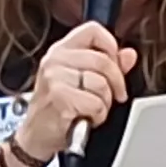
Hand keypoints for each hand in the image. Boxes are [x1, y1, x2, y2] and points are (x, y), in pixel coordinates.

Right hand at [22, 21, 136, 158]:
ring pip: (102, 84)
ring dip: (105, 103)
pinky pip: (96, 104)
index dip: (111, 46)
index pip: (93, 30)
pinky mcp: (59, 97)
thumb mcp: (82, 82)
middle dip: (116, 83)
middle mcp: (55, 60)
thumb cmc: (58, 108)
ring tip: (92, 109)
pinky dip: (98, 116)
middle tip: (113, 96)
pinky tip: (86, 118)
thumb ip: (109, 66)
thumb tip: (129, 55)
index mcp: (61, 50)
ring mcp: (55, 78)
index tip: (115, 65)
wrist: (36, 136)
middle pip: (104, 61)